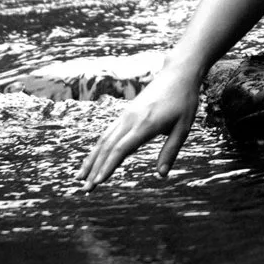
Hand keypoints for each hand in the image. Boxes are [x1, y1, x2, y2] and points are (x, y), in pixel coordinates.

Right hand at [76, 60, 201, 190]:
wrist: (177, 74)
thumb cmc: (183, 101)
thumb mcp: (183, 127)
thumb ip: (171, 151)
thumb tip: (162, 174)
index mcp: (145, 124)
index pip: (121, 149)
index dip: (108, 166)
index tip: (97, 182)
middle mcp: (130, 120)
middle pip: (107, 147)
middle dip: (94, 169)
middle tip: (85, 190)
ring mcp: (126, 116)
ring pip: (103, 140)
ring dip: (91, 159)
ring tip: (80, 177)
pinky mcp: (125, 114)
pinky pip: (107, 133)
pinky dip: (98, 148)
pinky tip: (93, 159)